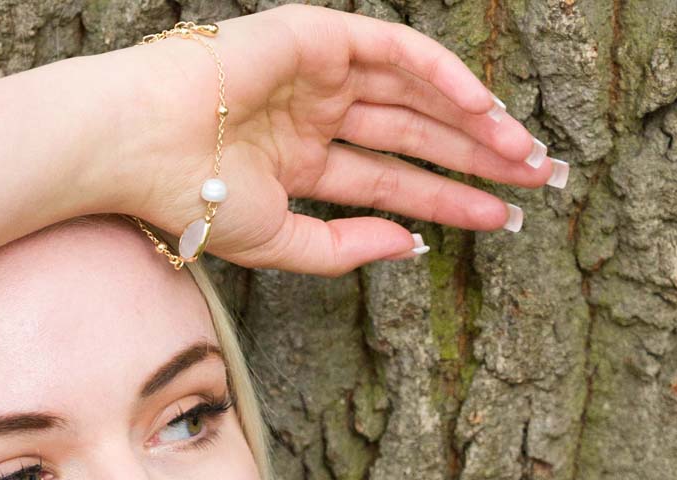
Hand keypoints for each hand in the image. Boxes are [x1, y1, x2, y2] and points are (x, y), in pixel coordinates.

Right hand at [93, 3, 565, 275]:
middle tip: (537, 182)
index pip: (395, 180)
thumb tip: (411, 245)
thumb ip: (347, 247)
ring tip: (526, 154)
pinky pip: (396, 50)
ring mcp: (321, 73)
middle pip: (418, 136)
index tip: (502, 220)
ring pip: (417, 95)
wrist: (139, 146)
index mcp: (305, 160)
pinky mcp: (318, 35)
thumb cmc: (191, 196)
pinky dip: (443, 74)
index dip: (450, 200)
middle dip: (478, 160)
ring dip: (474, 121)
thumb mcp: (282, 244)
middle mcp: (320, 114)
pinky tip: (487, 107)